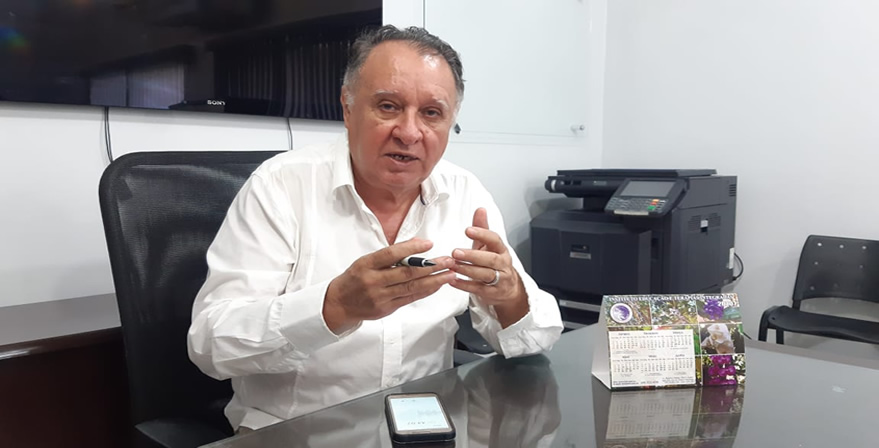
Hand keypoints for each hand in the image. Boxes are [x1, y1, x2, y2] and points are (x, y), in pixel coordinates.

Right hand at [323, 238, 455, 333]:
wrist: (339, 304)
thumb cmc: (355, 279)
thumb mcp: (366, 261)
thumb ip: (390, 254)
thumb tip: (416, 243)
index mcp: (367, 264)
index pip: (391, 254)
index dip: (411, 248)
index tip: (429, 244)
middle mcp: (374, 281)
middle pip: (407, 273)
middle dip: (431, 266)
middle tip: (448, 260)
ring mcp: (381, 297)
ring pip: (412, 288)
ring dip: (434, 280)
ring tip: (450, 274)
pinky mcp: (387, 309)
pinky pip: (410, 299)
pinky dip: (426, 291)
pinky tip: (437, 285)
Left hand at [450, 208, 528, 326]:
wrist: (507, 288)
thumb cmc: (495, 264)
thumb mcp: (489, 245)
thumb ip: (483, 228)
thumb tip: (480, 210)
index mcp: (501, 250)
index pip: (495, 240)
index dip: (482, 234)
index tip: (468, 230)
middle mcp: (502, 264)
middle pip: (490, 259)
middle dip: (473, 255)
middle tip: (456, 252)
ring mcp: (499, 279)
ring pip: (484, 274)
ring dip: (467, 269)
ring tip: (452, 265)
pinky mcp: (492, 293)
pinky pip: (478, 289)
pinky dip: (465, 285)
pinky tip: (453, 280)